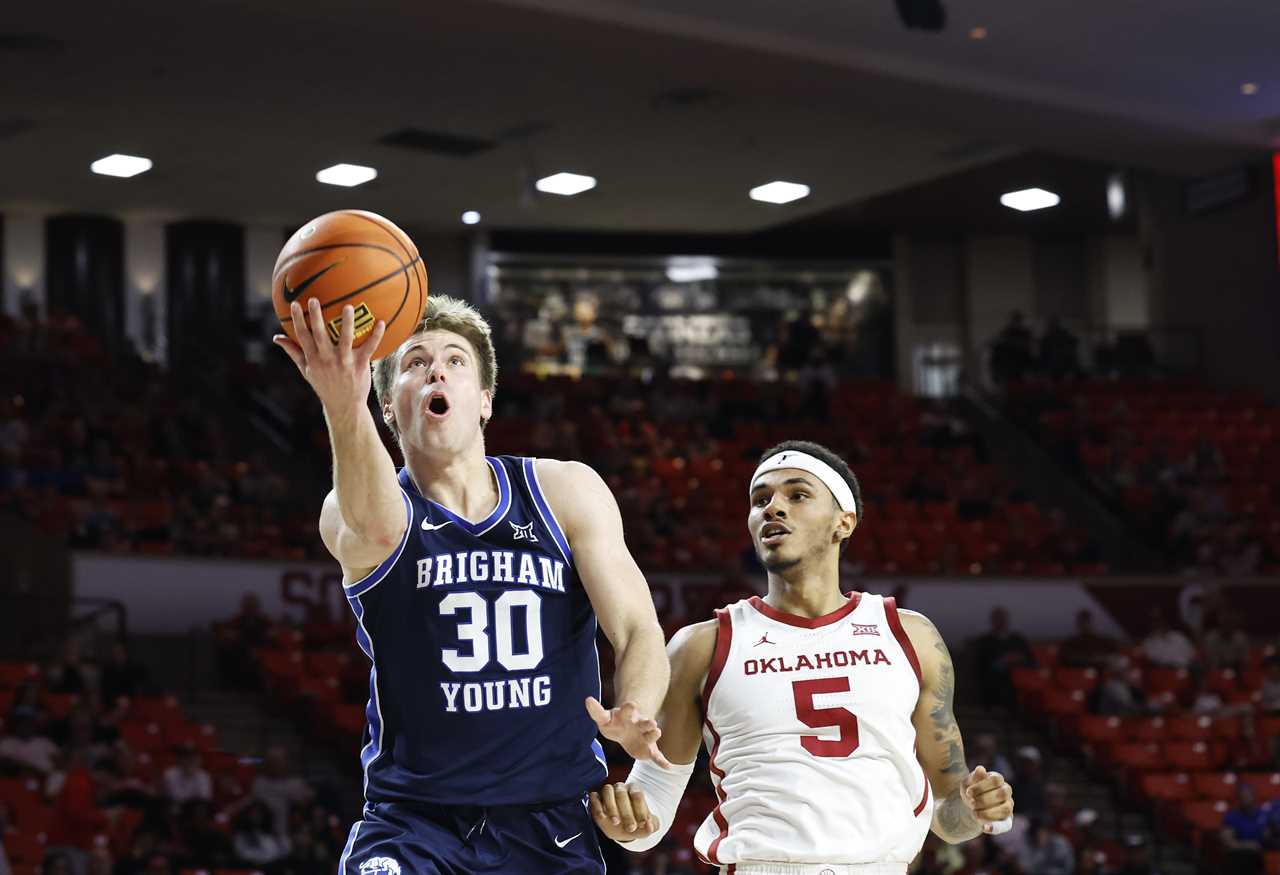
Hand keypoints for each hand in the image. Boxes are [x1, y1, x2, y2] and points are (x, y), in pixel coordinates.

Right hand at [273, 299, 386, 417]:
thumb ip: (293, 352)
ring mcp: (344, 362)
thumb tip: (277, 338)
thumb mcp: (306, 370)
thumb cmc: (324, 385)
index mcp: (313, 359)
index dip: (297, 320)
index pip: (302, 336)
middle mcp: (327, 359)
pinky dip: (376, 335)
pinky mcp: (360, 365)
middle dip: (315, 317)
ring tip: (348, 307)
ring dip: (347, 323)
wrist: (344, 406)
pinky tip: (381, 322)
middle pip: (320, 335)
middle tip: (314, 300)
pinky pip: (369, 348)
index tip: (294, 304)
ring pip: (345, 339)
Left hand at [586, 697, 671, 768]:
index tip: (631, 705)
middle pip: (644, 722)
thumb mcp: (603, 718)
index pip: (628, 709)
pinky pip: (657, 756)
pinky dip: (662, 761)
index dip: (629, 707)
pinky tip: (668, 767)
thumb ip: (596, 711)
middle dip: (647, 723)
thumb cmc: (614, 723)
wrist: (625, 730)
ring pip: (652, 736)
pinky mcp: (649, 749)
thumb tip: (587, 699)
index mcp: (627, 715)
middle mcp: (639, 724)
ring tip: (658, 733)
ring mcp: (645, 736)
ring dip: (654, 735)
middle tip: (652, 723)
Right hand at [589, 782, 657, 842]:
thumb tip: (651, 827)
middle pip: (622, 794)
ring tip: (616, 822)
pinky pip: (594, 796)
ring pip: (607, 790)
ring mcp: (608, 792)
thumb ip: (650, 827)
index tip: (643, 823)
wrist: (622, 828)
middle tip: (630, 828)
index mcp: (634, 790)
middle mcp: (621, 788)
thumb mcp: (644, 827)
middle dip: (627, 812)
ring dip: (611, 806)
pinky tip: (602, 816)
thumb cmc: (635, 824)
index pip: (637, 795)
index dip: (640, 809)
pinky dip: (597, 805)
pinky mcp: (596, 799)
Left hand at [962, 765, 1013, 832]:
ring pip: (1005, 809)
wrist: (969, 806)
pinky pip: (1005, 825)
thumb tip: (981, 769)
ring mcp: (1008, 806)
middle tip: (971, 803)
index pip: (996, 780)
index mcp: (998, 779)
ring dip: (988, 812)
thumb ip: (974, 777)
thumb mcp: (968, 783)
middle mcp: (1006, 792)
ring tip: (974, 813)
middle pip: (1002, 794)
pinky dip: (996, 827)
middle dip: (984, 800)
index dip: (981, 786)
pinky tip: (984, 828)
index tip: (968, 792)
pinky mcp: (1006, 820)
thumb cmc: (970, 791)